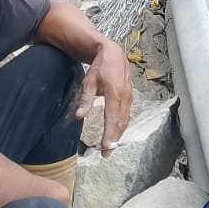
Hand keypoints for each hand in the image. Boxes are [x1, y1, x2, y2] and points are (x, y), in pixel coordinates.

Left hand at [75, 40, 133, 154]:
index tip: (106, 148)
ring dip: (119, 134)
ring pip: (125, 119)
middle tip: (107, 153)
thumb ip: (85, 99)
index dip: (110, 135)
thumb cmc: (100, 67)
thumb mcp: (89, 82)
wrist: (114, 53)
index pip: (112, 119)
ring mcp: (129, 97)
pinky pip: (127, 114)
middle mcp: (125, 97)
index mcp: (115, 93)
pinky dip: (122, 125)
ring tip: (111, 147)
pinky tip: (116, 132)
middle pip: (121, 122)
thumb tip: (79, 116)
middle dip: (114, 139)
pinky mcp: (130, 96)